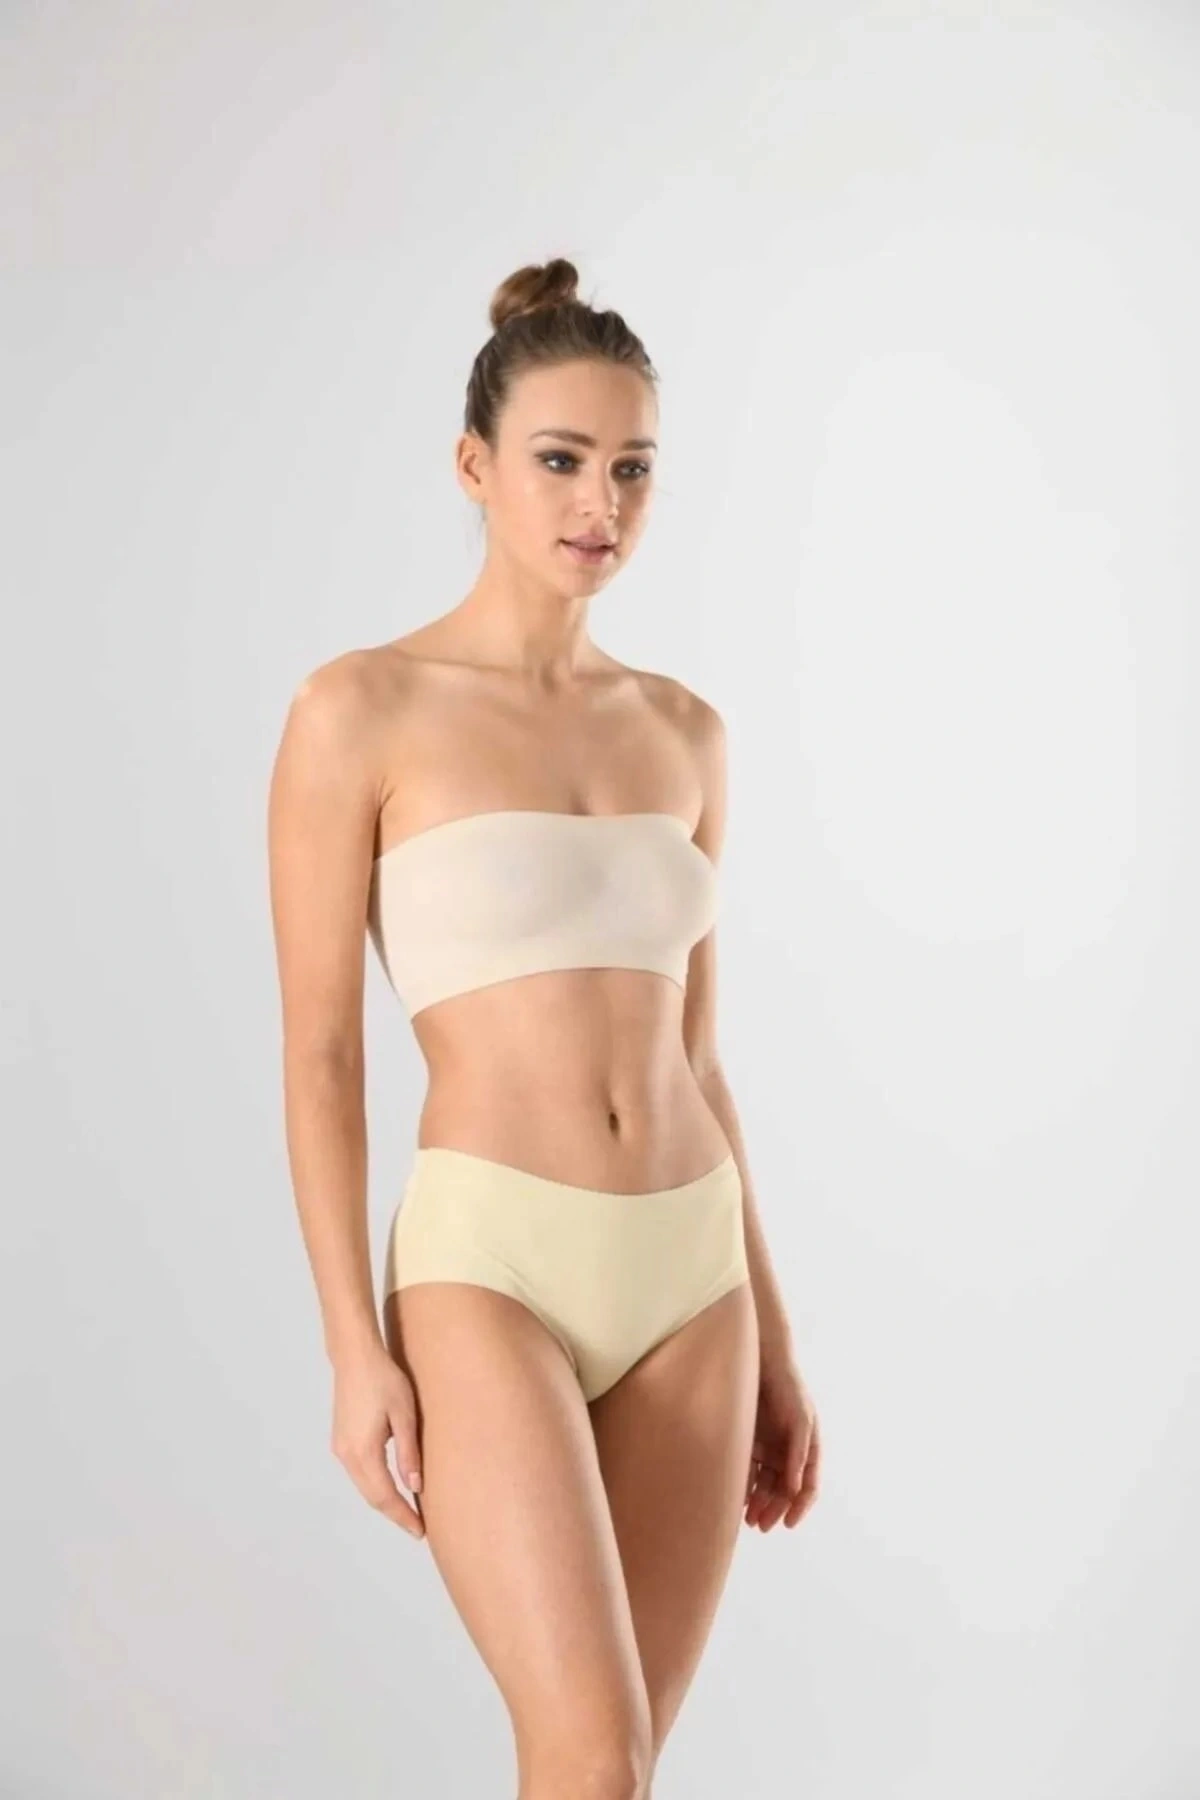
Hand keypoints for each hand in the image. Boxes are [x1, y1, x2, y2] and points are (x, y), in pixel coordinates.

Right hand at [330, 1343, 425, 1537]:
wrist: (355, 1356)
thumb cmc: (384, 1379)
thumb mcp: (404, 1414)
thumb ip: (408, 1452)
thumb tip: (415, 1486)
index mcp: (363, 1452)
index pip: (385, 1496)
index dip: (402, 1516)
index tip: (420, 1532)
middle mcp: (347, 1455)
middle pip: (372, 1496)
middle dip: (394, 1514)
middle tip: (418, 1527)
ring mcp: (340, 1448)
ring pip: (364, 1485)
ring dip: (384, 1500)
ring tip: (408, 1510)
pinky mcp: (341, 1439)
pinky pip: (359, 1472)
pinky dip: (375, 1485)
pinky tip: (391, 1485)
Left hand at [744, 1351, 819, 1531]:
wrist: (760, 1359)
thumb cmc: (786, 1386)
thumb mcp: (800, 1417)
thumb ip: (800, 1451)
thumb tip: (796, 1487)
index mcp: (807, 1447)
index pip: (808, 1486)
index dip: (799, 1507)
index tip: (788, 1524)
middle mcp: (789, 1451)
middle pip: (784, 1490)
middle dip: (775, 1510)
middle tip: (762, 1525)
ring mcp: (770, 1447)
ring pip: (766, 1485)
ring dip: (760, 1504)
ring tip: (749, 1519)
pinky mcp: (750, 1442)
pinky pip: (749, 1472)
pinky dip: (746, 1487)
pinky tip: (738, 1500)